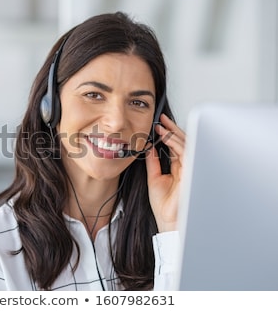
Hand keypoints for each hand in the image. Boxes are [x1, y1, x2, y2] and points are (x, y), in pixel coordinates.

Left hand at [145, 114, 185, 232]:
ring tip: (162, 126)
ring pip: (185, 144)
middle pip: (182, 143)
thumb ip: (153, 162)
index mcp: (178, 168)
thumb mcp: (154, 178)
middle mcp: (186, 166)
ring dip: (173, 133)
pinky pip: (185, 152)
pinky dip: (175, 143)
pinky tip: (166, 137)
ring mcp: (190, 168)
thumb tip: (149, 147)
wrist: (168, 220)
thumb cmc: (164, 206)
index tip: (159, 124)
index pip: (175, 147)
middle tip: (162, 119)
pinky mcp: (192, 171)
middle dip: (172, 129)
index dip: (168, 134)